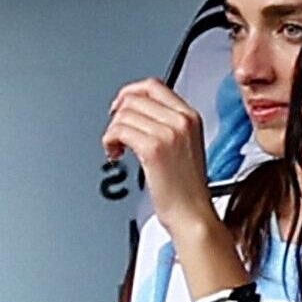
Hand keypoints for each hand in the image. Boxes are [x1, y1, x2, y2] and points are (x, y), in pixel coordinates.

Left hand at [102, 78, 213, 235]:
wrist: (192, 214)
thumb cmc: (187, 189)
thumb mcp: (186, 146)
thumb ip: (167, 124)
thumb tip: (136, 112)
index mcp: (191, 117)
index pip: (153, 86)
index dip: (130, 93)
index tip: (120, 107)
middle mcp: (181, 121)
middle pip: (134, 98)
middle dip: (118, 115)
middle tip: (117, 133)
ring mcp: (168, 133)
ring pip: (123, 114)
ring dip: (112, 131)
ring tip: (117, 148)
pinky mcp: (153, 149)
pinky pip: (119, 130)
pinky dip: (109, 141)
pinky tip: (115, 153)